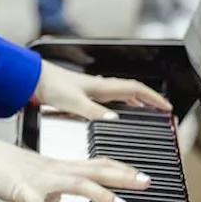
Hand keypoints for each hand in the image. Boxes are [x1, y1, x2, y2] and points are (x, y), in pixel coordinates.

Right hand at [0, 136, 151, 201]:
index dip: (121, 168)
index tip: (141, 174)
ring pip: (78, 184)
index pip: (98, 164)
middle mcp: (57, 170)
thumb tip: (62, 196)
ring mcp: (42, 179)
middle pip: (96, 170)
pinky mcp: (25, 190)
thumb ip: (53, 184)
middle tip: (146, 182)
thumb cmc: (9, 166)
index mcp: (62, 167)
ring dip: (101, 194)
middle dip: (123, 177)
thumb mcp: (38, 175)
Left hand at [31, 60, 171, 120]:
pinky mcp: (85, 95)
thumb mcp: (74, 103)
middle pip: (133, 91)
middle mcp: (101, 86)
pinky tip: (118, 114)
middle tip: (163, 111)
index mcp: (102, 86)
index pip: (136, 88)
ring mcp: (94, 90)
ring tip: (148, 113)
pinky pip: (111, 99)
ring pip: (123, 95)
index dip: (153, 97)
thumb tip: (113, 121)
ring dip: (137, 102)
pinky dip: (122, 105)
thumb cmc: (52, 86)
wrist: (34, 80)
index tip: (167, 106)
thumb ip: (94, 112)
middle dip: (150, 100)